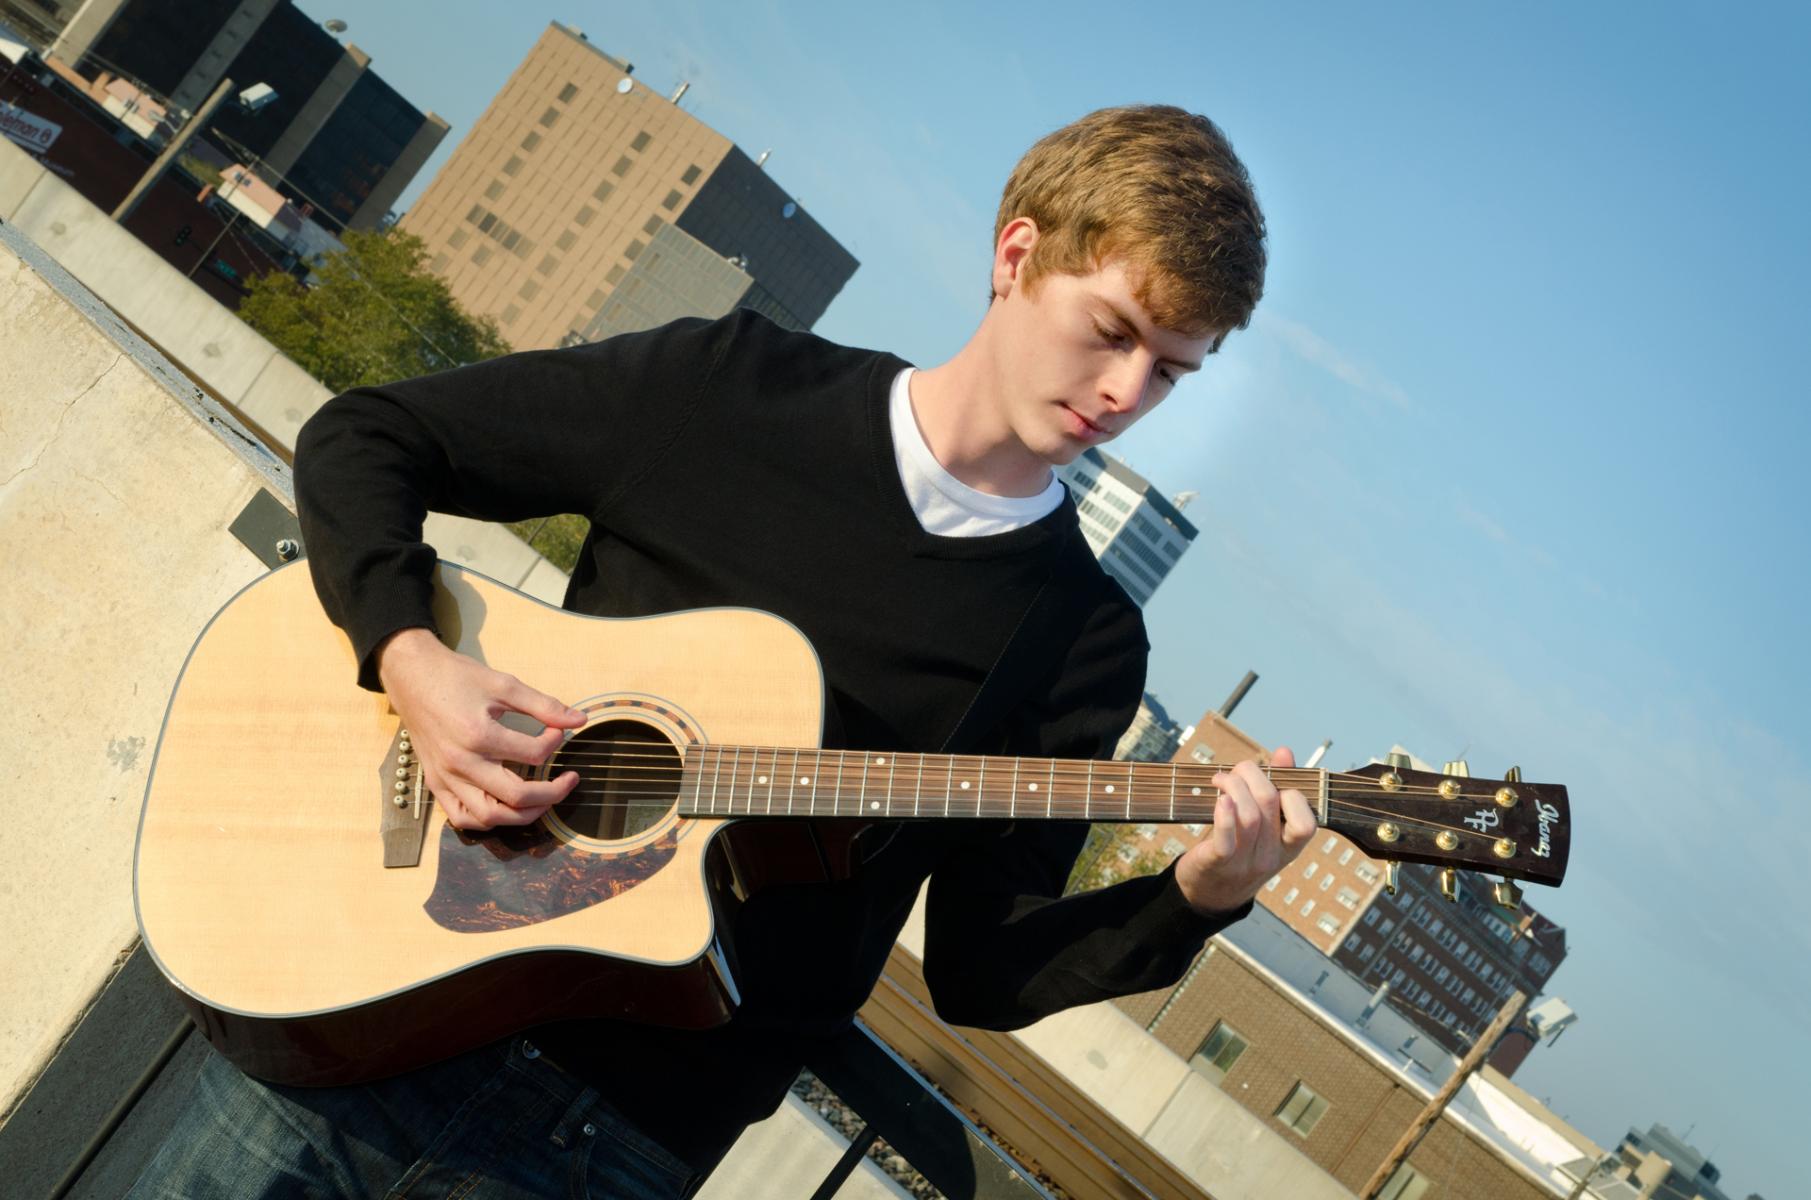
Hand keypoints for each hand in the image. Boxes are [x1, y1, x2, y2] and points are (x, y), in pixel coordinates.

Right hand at [376, 628, 589, 830]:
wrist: (411, 676)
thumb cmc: (456, 678)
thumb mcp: (504, 684)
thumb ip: (544, 705)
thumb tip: (579, 720)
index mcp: (479, 735)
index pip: (533, 754)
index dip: (554, 743)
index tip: (557, 731)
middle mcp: (461, 763)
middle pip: (516, 796)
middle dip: (552, 793)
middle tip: (569, 780)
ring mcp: (446, 778)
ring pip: (489, 818)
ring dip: (523, 815)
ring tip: (543, 801)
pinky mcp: (435, 784)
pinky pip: (461, 818)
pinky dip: (486, 821)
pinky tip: (505, 809)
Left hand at [1174, 746, 1317, 914]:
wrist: (1211, 893)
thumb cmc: (1240, 848)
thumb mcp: (1265, 824)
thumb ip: (1277, 787)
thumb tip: (1284, 752)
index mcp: (1289, 846)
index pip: (1307, 823)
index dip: (1292, 793)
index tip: (1271, 782)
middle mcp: (1271, 856)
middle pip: (1270, 802)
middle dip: (1251, 773)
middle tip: (1236, 772)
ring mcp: (1246, 862)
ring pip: (1249, 815)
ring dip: (1232, 786)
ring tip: (1220, 780)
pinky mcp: (1218, 863)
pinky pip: (1225, 839)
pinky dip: (1223, 814)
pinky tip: (1219, 799)